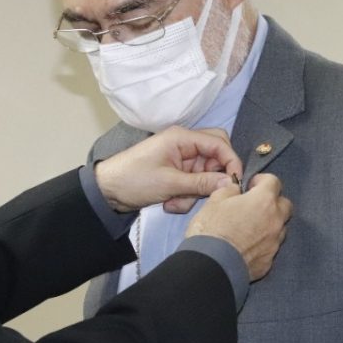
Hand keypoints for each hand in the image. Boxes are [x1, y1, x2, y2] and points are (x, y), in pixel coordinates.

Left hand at [95, 126, 242, 213]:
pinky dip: (185, 196)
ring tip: (174, 203)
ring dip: (194, 193)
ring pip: (205, 175)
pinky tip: (169, 204)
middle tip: (202, 195)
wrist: (107, 192)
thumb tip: (231, 183)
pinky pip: (193, 184)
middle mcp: (184, 145)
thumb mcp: (170, 183)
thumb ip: (202, 182)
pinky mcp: (176, 174)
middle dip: (211, 179)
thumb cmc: (134, 180)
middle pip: (215, 158)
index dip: (231, 162)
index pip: (219, 143)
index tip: (235, 183)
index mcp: (182, 138)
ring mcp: (181, 160)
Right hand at [186, 173, 289, 280]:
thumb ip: (230, 190)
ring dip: (269, 224)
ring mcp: (274, 243)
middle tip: (254, 206)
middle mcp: (275, 220)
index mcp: (264, 201)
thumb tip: (237, 190)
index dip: (261, 180)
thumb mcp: (215, 201)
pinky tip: (246, 247)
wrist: (211, 265)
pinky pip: (270, 248)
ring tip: (250, 229)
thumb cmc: (211, 228)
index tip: (250, 186)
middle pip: (285, 205)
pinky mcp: (269, 262)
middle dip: (272, 202)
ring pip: (279, 228)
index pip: (273, 181)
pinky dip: (262, 244)